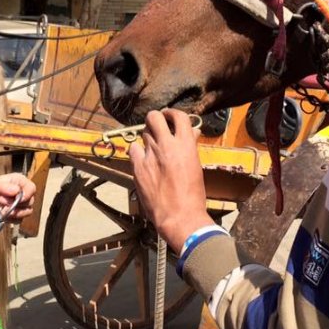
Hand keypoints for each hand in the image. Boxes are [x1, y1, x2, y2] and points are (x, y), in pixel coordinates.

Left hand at [0, 173, 35, 221]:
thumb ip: (2, 186)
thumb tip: (17, 191)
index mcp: (16, 181)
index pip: (31, 187)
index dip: (27, 195)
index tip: (17, 200)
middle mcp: (20, 192)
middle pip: (30, 201)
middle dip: (17, 205)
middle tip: (2, 204)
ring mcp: (18, 204)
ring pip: (27, 211)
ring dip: (15, 213)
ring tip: (1, 211)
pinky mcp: (14, 215)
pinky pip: (19, 220)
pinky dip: (11, 220)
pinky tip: (1, 216)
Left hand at [128, 109, 213, 251]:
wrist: (179, 216)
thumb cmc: (192, 195)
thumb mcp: (196, 167)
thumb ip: (190, 147)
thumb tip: (192, 133)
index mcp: (185, 145)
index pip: (178, 116)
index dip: (172, 113)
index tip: (170, 116)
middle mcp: (167, 145)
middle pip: (154, 117)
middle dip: (156, 118)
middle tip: (157, 125)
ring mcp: (150, 155)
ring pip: (143, 132)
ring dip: (147, 136)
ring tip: (151, 145)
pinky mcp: (137, 167)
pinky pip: (133, 149)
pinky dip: (137, 151)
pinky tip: (142, 158)